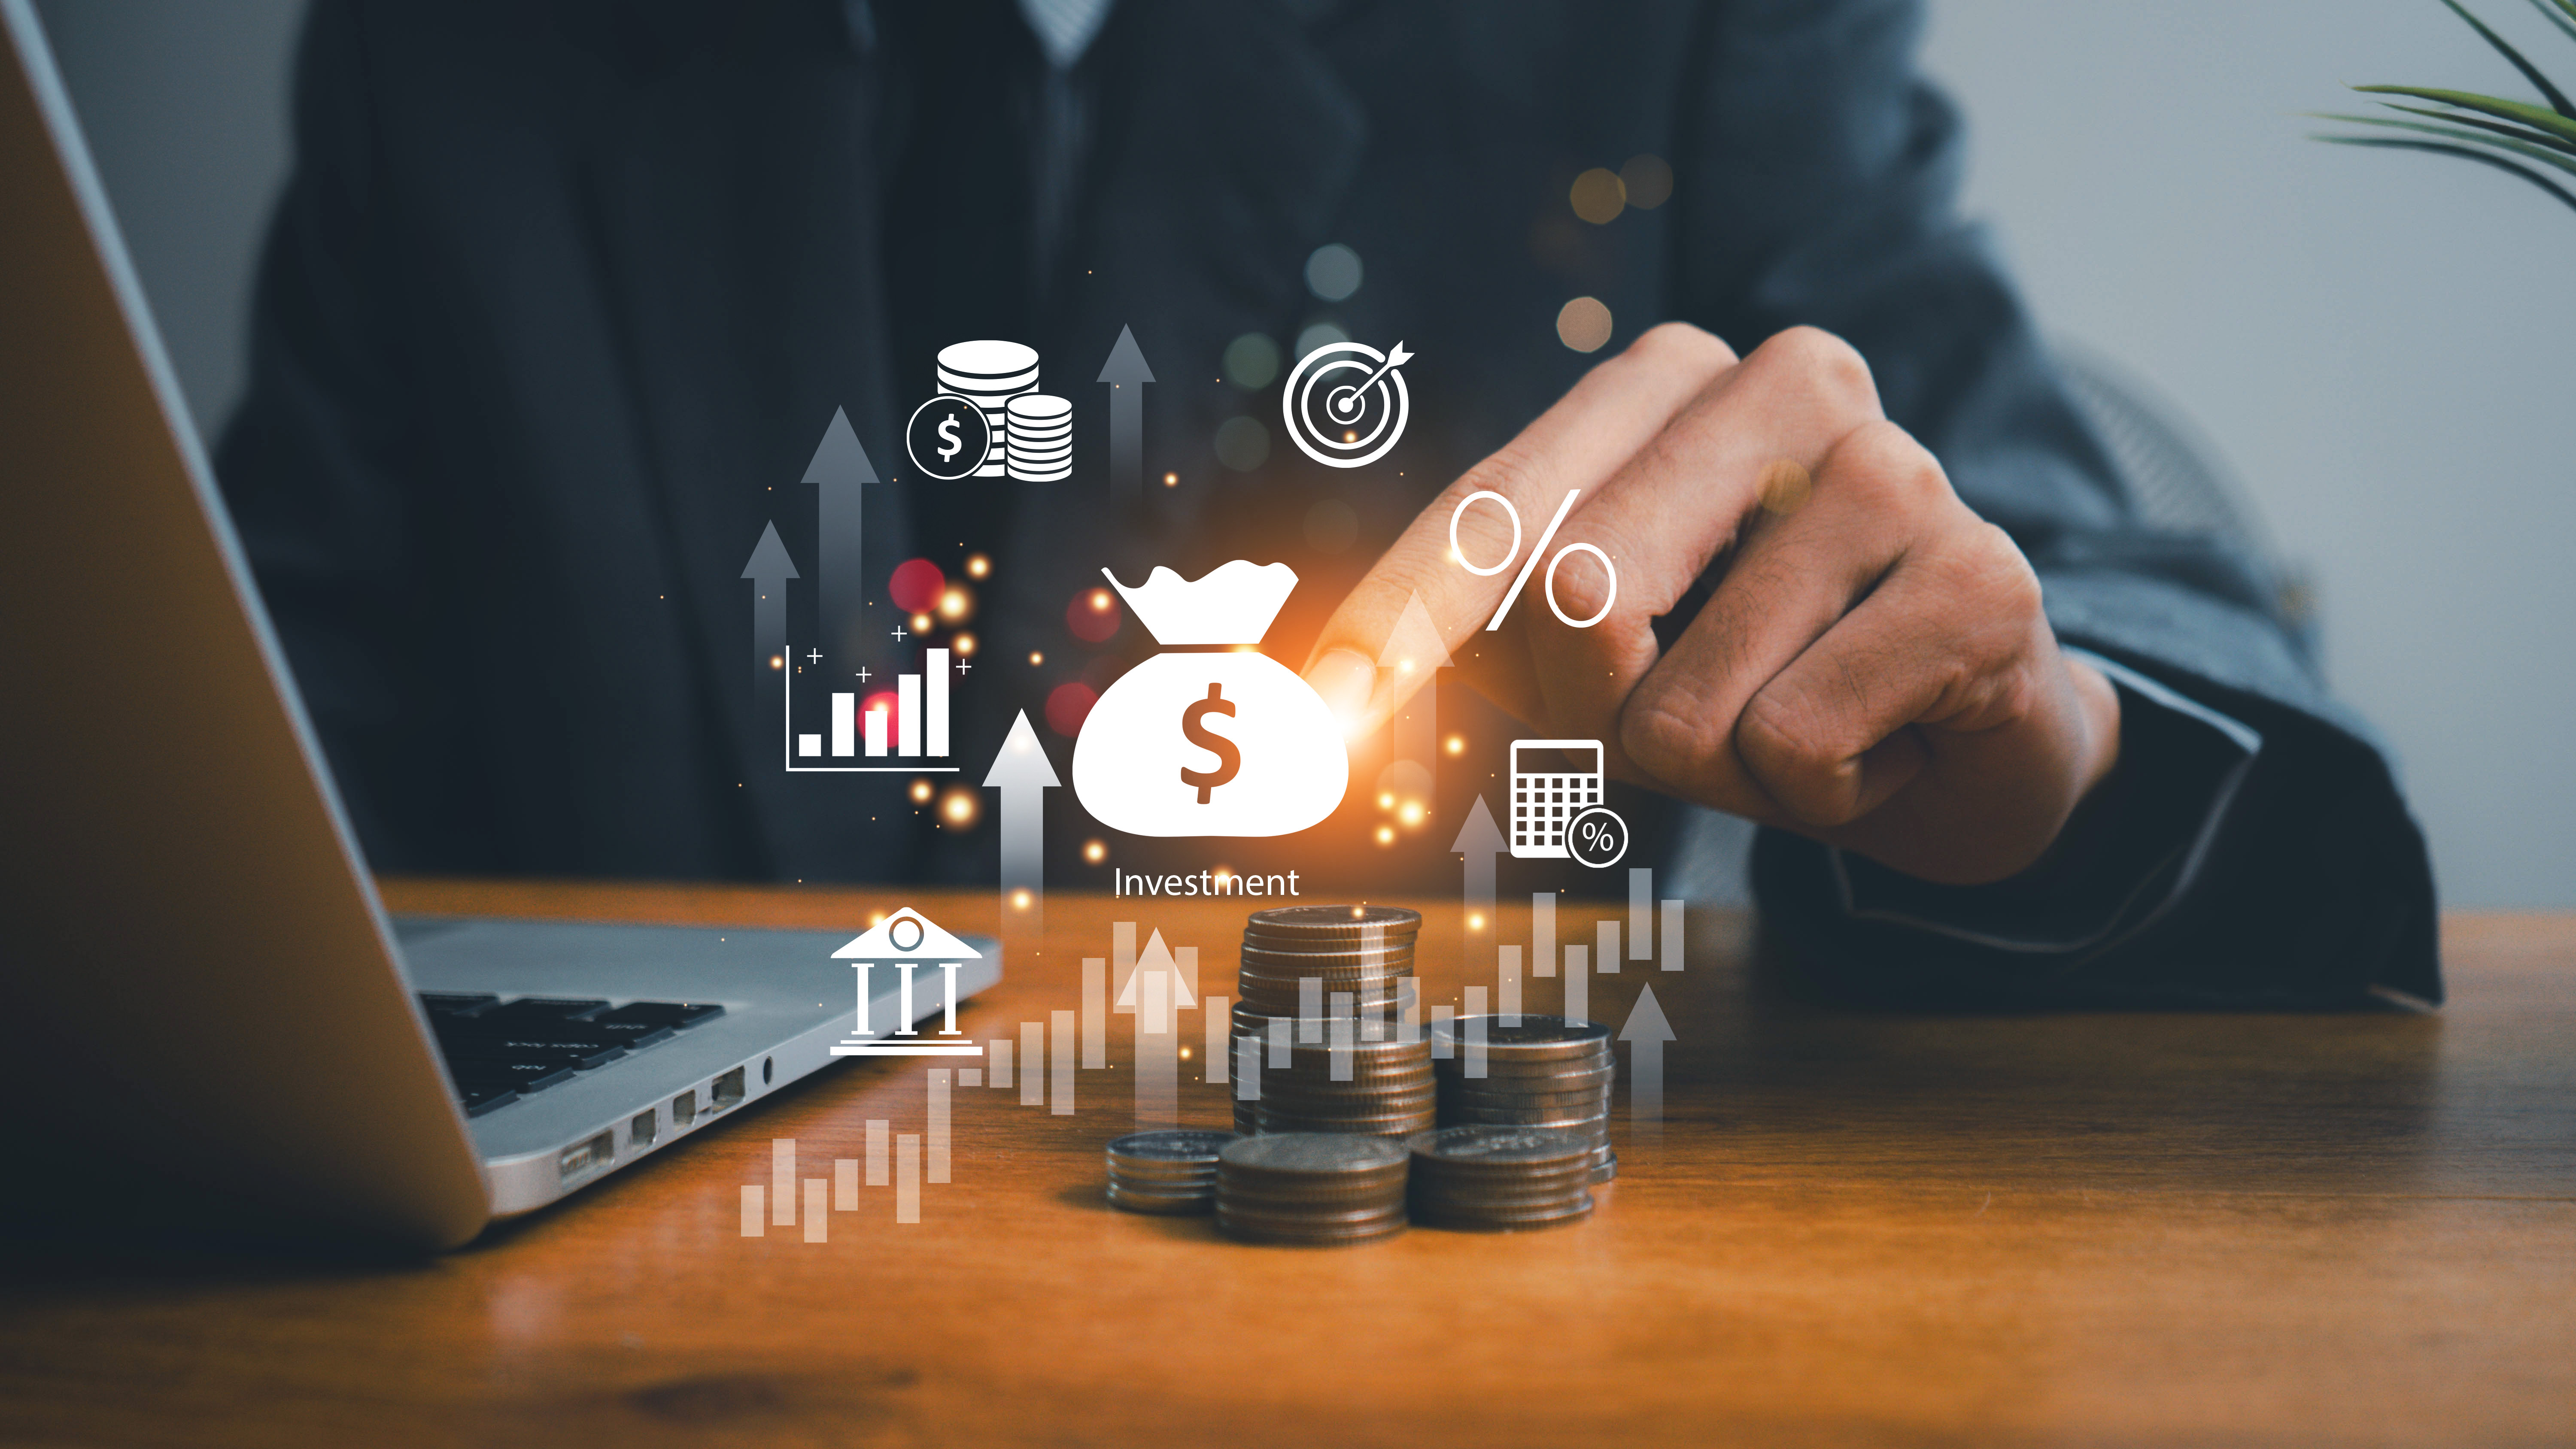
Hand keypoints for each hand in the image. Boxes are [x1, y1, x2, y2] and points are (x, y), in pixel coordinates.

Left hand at [1300, 323, 2120, 885]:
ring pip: (1684, 704)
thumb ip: (1483, 639)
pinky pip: (1799, 746)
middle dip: (1607, 713)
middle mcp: (1787, 384)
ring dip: (1728, 769)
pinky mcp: (1984, 579)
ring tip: (1812, 722)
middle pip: (1576, 596)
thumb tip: (1305, 702)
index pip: (1496, 508)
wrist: (1970, 735)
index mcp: (1675, 378)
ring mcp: (1900, 469)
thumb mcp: (1612, 654)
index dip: (1396, 617)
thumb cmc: (1764, 679)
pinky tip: (1886, 741)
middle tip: (1704, 716)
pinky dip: (1823, 792)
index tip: (1312, 714)